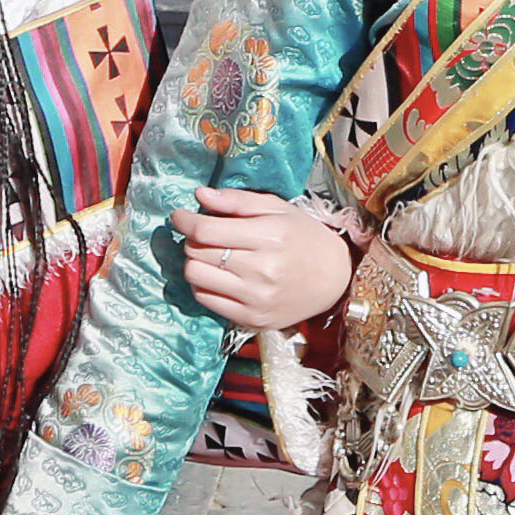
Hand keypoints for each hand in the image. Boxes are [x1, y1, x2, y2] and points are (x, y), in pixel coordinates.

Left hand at [178, 183, 361, 335]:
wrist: (334, 279)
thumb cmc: (305, 237)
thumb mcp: (278, 208)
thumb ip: (237, 201)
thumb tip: (199, 195)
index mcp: (270, 236)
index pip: (206, 230)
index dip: (185, 221)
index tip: (180, 216)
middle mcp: (262, 270)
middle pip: (197, 253)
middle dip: (193, 240)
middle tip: (205, 235)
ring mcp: (256, 298)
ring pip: (196, 277)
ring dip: (195, 262)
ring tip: (210, 255)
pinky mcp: (252, 319)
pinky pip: (206, 300)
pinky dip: (203, 284)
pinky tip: (218, 276)